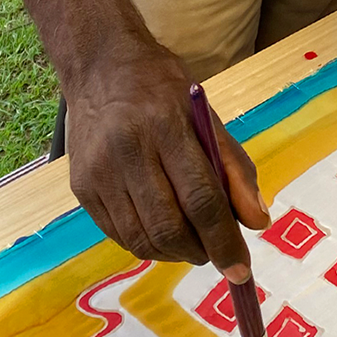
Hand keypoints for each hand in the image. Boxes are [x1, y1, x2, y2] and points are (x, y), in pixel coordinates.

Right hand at [65, 38, 268, 279]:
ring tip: (192, 245)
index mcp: (166, 128)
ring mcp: (97, 172)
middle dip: (200, 252)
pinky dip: (147, 245)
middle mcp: (126, 151)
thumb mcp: (208, 116)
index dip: (224, 242)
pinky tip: (162, 234)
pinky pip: (118, 234)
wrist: (100, 66)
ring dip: (174, 254)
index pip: (201, 200)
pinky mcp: (80, 187)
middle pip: (168, 226)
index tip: (241, 270)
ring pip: (141, 239)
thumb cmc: (163, 90)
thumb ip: (234, 169)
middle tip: (217, 254)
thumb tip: (257, 222)